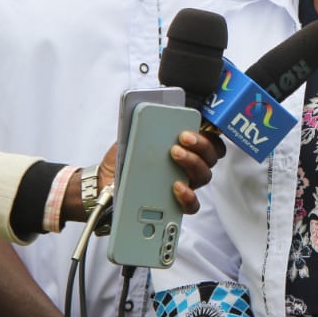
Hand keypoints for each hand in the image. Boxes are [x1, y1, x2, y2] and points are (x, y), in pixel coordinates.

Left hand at [97, 128, 225, 214]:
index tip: (189, 129)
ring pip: (204, 176)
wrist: (106, 183)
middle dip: (201, 144)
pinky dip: (188, 195)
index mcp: (184, 148)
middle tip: (182, 138)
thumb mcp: (131, 137)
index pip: (210, 141)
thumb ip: (142, 126)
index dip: (207, 135)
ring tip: (174, 154)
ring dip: (193, 162)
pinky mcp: (175, 205)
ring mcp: (185, 185)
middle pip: (211, 157)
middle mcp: (189, 167)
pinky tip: (176, 186)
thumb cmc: (124, 159)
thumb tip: (147, 111)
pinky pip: (191, 205)